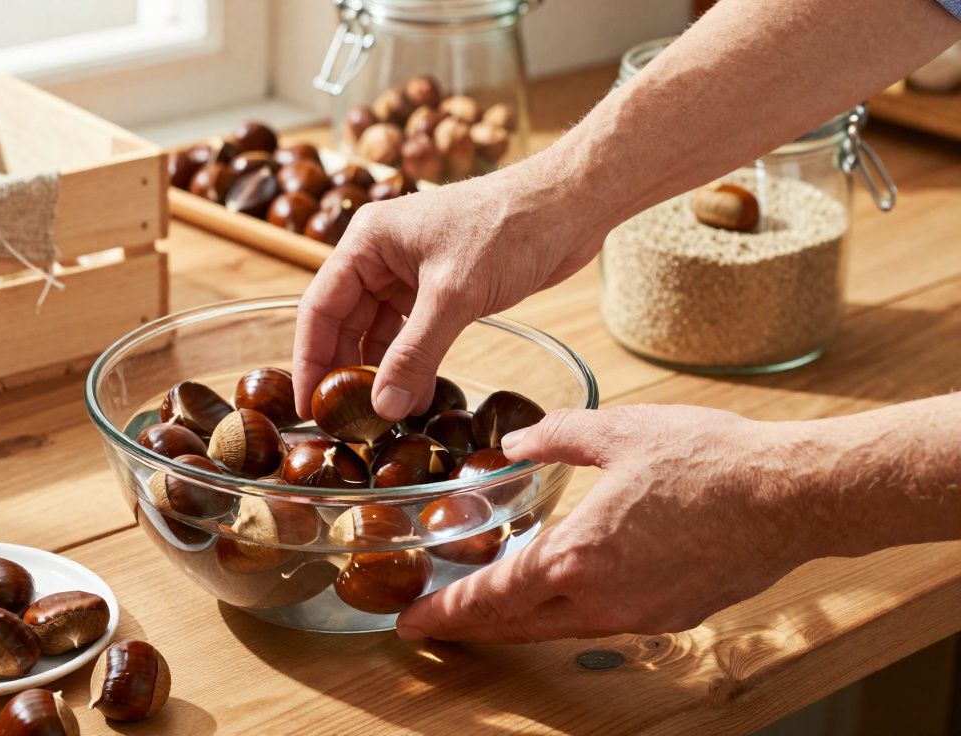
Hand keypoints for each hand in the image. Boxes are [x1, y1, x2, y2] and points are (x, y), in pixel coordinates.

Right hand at [291, 153, 609, 421]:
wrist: (569, 206)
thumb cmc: (508, 227)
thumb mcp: (454, 296)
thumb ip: (415, 353)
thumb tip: (383, 407)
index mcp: (367, 241)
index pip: (319, 308)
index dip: (310, 360)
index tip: (308, 407)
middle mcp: (380, 255)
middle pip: (345, 324)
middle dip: (346, 372)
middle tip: (345, 423)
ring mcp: (410, 272)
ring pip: (379, 333)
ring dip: (380, 373)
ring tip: (380, 419)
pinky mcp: (440, 288)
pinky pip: (412, 334)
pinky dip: (411, 364)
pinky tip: (413, 396)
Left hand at [395, 405, 823, 642]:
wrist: (790, 495)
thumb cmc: (706, 459)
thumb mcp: (615, 431)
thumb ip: (552, 438)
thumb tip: (514, 444)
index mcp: (577, 557)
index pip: (491, 598)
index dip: (446, 611)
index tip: (409, 621)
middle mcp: (601, 600)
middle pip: (515, 626)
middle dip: (467, 627)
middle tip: (431, 623)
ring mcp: (638, 616)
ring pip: (556, 629)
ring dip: (514, 622)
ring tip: (483, 608)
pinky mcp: (670, 617)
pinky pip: (600, 621)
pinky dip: (565, 613)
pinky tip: (559, 592)